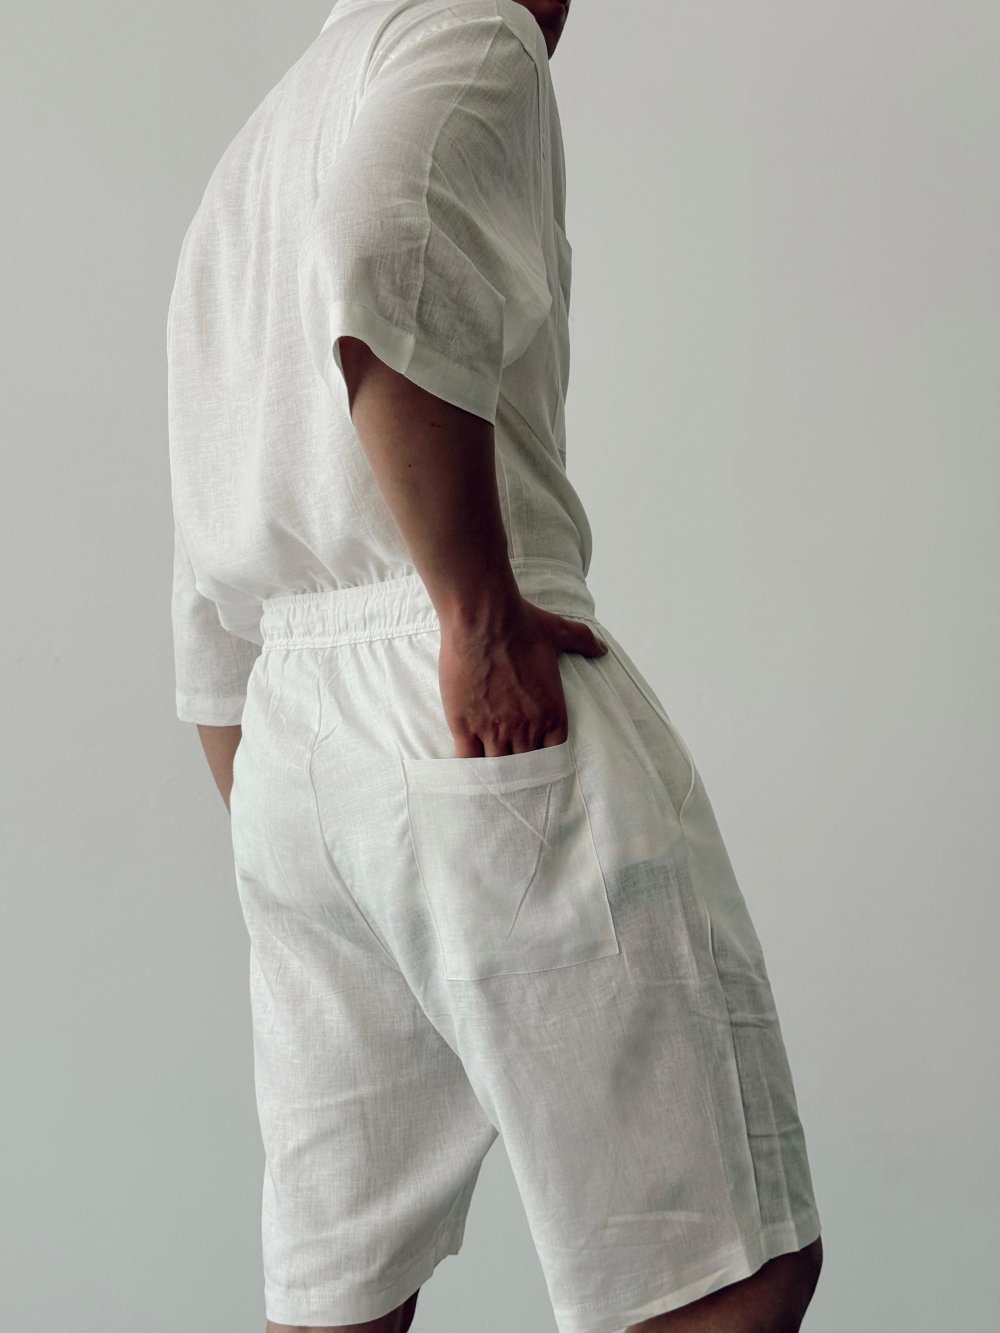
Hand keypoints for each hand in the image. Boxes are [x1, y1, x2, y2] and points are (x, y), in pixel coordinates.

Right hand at [437, 594, 607, 756]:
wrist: (484, 619)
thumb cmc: (521, 625)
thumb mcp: (559, 633)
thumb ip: (583, 642)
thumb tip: (602, 649)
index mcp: (552, 712)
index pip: (553, 753)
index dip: (544, 757)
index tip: (536, 755)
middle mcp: (526, 727)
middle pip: (525, 765)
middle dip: (520, 769)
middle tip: (512, 772)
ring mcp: (494, 729)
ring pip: (498, 767)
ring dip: (495, 770)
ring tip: (489, 774)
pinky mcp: (466, 725)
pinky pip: (468, 759)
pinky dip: (469, 765)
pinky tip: (467, 766)